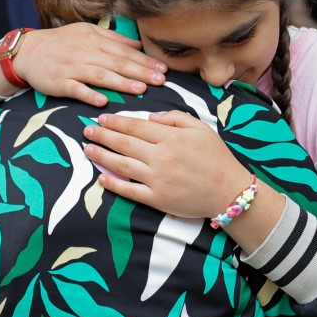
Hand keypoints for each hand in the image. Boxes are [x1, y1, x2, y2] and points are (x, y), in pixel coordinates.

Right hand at [9, 23, 166, 106]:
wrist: (28, 50)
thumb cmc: (61, 42)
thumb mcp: (87, 32)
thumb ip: (113, 39)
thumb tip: (137, 44)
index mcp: (95, 40)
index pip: (124, 51)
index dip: (145, 61)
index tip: (163, 69)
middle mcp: (85, 52)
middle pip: (117, 63)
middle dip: (140, 72)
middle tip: (160, 80)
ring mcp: (72, 68)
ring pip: (100, 75)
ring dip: (121, 82)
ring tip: (140, 89)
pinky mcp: (59, 82)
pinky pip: (76, 89)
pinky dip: (88, 94)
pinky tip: (102, 101)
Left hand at [83, 111, 250, 218]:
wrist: (229, 191)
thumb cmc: (216, 158)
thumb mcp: (201, 129)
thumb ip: (175, 118)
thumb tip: (151, 117)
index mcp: (171, 137)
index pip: (136, 126)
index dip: (116, 121)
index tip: (102, 118)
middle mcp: (161, 156)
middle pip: (124, 143)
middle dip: (103, 135)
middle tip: (87, 130)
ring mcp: (157, 179)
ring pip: (121, 165)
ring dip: (101, 156)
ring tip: (87, 149)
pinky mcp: (157, 198)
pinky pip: (130, 190)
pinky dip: (113, 184)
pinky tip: (101, 178)